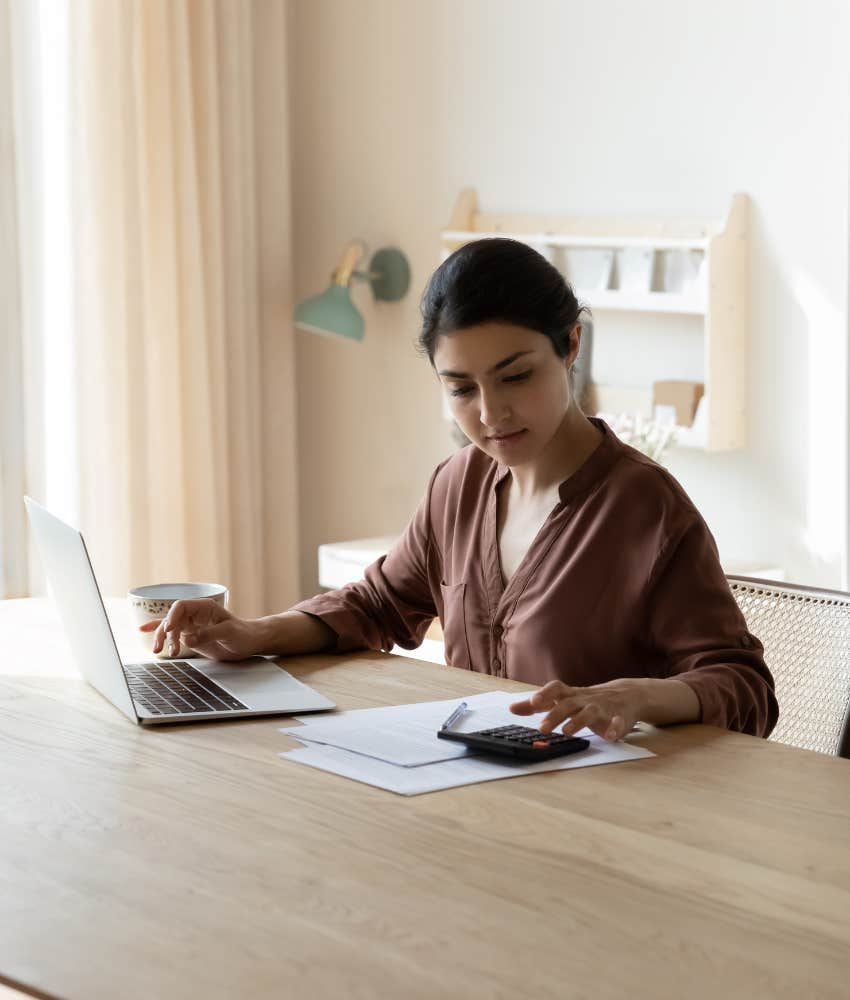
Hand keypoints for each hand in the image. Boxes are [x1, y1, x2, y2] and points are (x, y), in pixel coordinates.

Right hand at [139, 598, 264, 661]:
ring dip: (162, 638)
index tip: (170, 628)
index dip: (172, 616)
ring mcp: (191, 625)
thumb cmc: (243, 634)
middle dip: (166, 632)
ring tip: (159, 651)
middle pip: (171, 618)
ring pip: (169, 628)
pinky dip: (158, 632)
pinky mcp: (190, 636)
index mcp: (204, 607)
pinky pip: (171, 633)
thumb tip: (187, 639)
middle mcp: (195, 614)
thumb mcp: (229, 633)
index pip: (181, 606)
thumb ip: (209, 634)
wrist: (249, 643)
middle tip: (166, 648)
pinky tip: (143, 630)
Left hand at [509, 679, 645, 741]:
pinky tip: (610, 736)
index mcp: (572, 695)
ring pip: (590, 712)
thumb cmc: (587, 700)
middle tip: (542, 728)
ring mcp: (602, 708)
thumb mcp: (564, 700)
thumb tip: (512, 708)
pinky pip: (618, 723)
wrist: (626, 694)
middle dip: (555, 715)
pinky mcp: (618, 719)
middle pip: (569, 704)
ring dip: (579, 721)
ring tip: (567, 732)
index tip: (533, 702)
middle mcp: (585, 700)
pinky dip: (614, 728)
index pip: (557, 689)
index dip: (545, 694)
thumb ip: (539, 705)